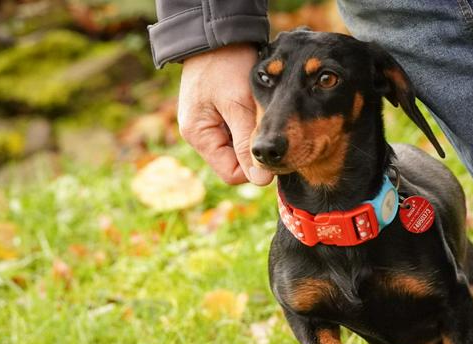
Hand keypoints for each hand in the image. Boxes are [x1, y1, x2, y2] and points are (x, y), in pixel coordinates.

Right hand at [177, 44, 273, 185]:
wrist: (217, 34)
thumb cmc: (224, 64)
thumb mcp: (238, 104)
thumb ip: (247, 142)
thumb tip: (261, 181)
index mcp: (199, 135)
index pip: (232, 174)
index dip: (255, 168)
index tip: (273, 149)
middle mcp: (200, 135)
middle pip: (235, 162)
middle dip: (254, 150)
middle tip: (270, 129)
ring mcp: (207, 126)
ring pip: (238, 148)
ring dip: (252, 137)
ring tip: (261, 115)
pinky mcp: (216, 116)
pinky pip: (237, 132)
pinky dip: (249, 125)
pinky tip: (256, 110)